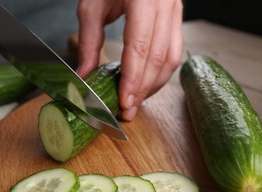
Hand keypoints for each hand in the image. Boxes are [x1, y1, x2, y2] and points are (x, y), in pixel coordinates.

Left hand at [76, 0, 182, 120]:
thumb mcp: (92, 5)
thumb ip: (89, 42)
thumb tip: (85, 76)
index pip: (140, 46)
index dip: (133, 78)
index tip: (124, 103)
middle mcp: (165, 3)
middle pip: (159, 57)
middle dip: (143, 89)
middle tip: (127, 111)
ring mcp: (175, 10)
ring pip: (171, 58)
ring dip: (153, 85)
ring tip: (135, 102)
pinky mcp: (176, 17)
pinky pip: (174, 51)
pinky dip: (160, 72)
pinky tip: (146, 84)